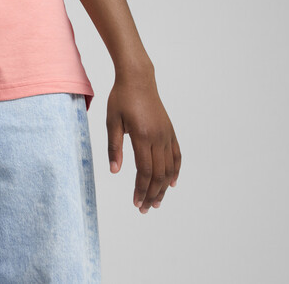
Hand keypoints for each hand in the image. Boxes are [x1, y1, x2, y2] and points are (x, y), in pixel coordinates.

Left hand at [106, 68, 180, 213]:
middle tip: (145, 208)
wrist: (138, 79)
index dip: (141, 189)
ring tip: (157, 201)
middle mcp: (158, 137)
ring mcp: (166, 134)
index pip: (145, 171)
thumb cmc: (122, 98)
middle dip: (152, 194)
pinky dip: (175, 171)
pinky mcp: (169, 130)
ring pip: (169, 168)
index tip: (136, 203)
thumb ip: (114, 147)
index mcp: (143, 136)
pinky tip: (172, 183)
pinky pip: (176, 155)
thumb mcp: (112, 121)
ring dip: (163, 187)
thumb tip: (114, 171)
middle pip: (159, 174)